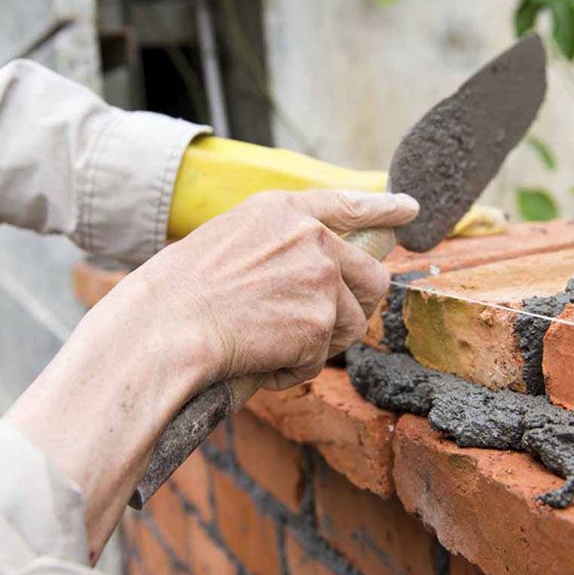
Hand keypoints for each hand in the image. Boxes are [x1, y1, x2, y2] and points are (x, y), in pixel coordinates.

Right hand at [137, 189, 418, 390]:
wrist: (165, 325)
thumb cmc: (179, 290)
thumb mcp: (229, 239)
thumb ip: (278, 242)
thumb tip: (315, 266)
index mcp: (284, 211)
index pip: (347, 205)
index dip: (382, 209)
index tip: (408, 210)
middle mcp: (312, 238)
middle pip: (371, 278)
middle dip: (355, 306)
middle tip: (322, 328)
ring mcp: (320, 279)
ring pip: (350, 324)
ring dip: (317, 344)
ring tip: (269, 344)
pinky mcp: (319, 323)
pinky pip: (321, 358)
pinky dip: (293, 369)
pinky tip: (259, 359)